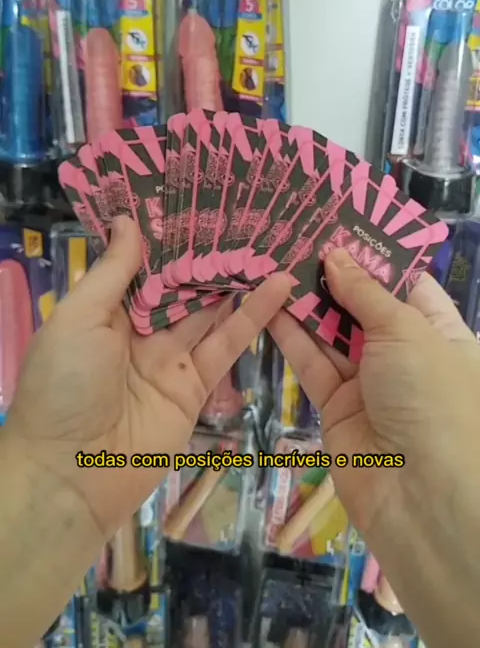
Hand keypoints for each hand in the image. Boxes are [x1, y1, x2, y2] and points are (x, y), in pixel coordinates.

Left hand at [5, 216, 290, 539]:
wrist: (71, 472)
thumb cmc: (65, 384)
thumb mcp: (79, 317)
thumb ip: (112, 271)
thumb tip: (128, 220)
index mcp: (107, 310)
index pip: (145, 263)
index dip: (171, 236)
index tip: (201, 200)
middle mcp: (140, 329)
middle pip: (181, 284)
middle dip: (210, 253)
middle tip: (248, 213)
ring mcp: (170, 358)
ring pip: (210, 309)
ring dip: (238, 278)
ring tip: (273, 239)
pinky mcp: (196, 385)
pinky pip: (226, 345)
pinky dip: (253, 316)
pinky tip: (277, 285)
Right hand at [269, 249, 479, 539]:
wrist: (422, 497)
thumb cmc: (431, 397)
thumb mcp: (406, 331)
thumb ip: (365, 292)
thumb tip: (335, 252)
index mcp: (440, 332)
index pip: (406, 283)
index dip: (373, 255)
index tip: (337, 224)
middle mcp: (406, 354)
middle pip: (365, 305)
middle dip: (333, 275)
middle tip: (294, 237)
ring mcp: (371, 382)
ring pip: (334, 332)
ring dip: (307, 301)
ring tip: (274, 261)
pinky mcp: (337, 407)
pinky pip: (313, 363)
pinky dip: (292, 336)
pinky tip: (269, 304)